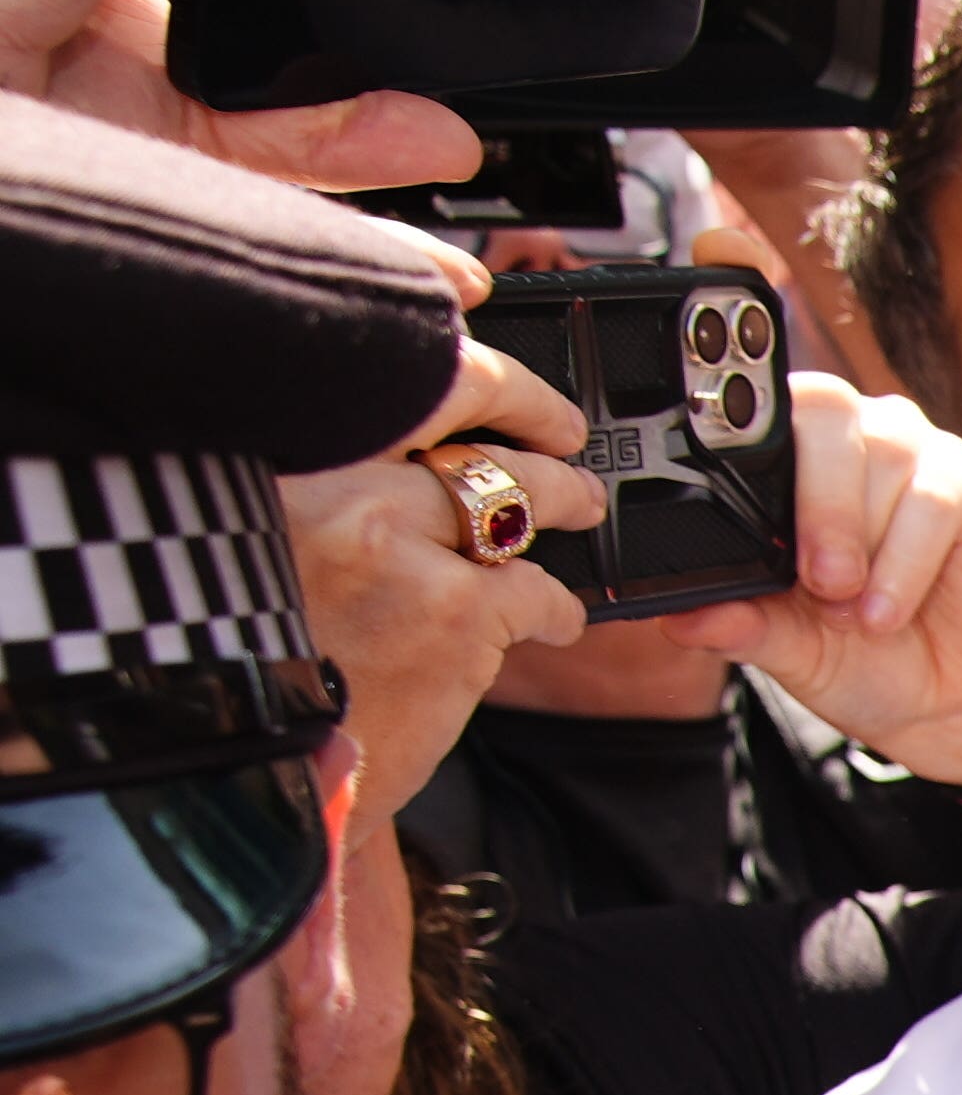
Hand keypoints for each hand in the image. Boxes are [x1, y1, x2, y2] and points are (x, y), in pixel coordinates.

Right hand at [281, 332, 601, 842]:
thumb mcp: (251, 542)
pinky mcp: (453, 613)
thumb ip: (316, 480)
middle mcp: (332, 482)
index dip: (443, 340)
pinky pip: (536, 590)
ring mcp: (396, 544)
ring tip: (583, 504)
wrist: (246, 770)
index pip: (384, 370)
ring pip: (515, 499)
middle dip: (529, 417)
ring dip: (560, 500)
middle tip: (563, 434)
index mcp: (281, 453)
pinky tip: (558, 617)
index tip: (474, 324)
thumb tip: (397, 441)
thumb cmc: (246, 658)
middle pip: (463, 415)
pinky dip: (555, 605)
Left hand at [656, 363, 961, 787]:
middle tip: (820, 584)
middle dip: (816, 502)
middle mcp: (852, 441)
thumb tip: (681, 617)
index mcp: (791, 462)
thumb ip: (741, 626)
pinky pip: (935, 499)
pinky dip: (906, 561)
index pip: (757, 413)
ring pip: (882, 452)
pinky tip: (888, 611)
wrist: (949, 703)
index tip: (746, 526)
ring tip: (857, 616)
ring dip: (863, 541)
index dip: (743, 443)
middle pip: (823, 408)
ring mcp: (913, 456)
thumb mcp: (788, 650)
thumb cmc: (865, 659)